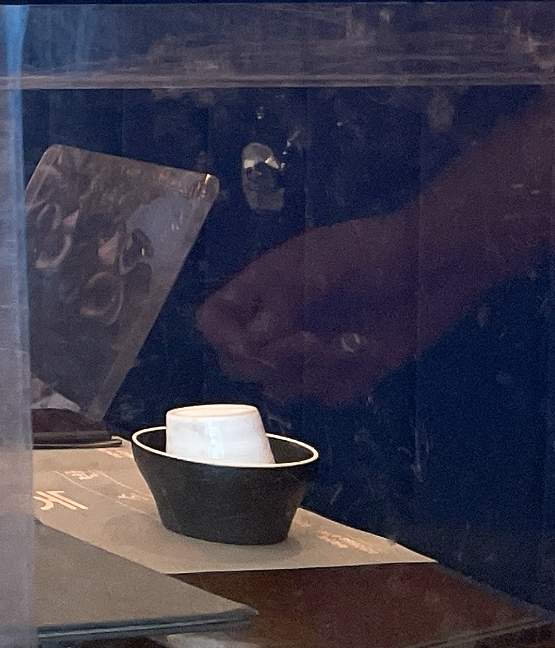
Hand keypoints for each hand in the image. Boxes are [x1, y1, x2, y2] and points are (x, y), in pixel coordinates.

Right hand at [195, 210, 469, 409]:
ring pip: (281, 387)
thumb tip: (252, 341)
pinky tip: (368, 350)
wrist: (434, 265)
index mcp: (263, 290)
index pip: (213, 322)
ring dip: (311, 373)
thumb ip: (281, 299)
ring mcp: (312, 351)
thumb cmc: (372, 252)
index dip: (223, 338)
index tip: (255, 345)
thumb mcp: (318, 262)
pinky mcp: (349, 371)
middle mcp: (280, 323)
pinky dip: (342, 382)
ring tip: (351, 344)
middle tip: (315, 342)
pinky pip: (325, 395)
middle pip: (240, 363)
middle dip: (274, 360)